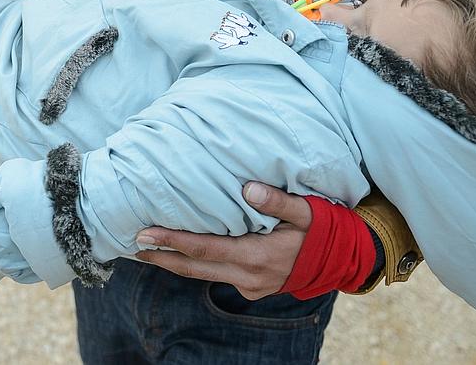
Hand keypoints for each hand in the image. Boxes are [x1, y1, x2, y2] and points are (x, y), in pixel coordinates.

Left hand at [134, 182, 311, 299]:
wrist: (343, 260)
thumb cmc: (324, 229)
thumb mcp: (306, 211)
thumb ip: (277, 201)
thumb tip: (248, 189)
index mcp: (258, 255)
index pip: (205, 248)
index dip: (173, 241)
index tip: (145, 234)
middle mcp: (249, 275)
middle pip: (195, 268)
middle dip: (162, 257)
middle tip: (132, 245)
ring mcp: (250, 285)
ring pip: (203, 274)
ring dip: (175, 262)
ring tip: (147, 251)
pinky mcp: (252, 287)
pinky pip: (217, 274)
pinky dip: (196, 264)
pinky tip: (180, 254)